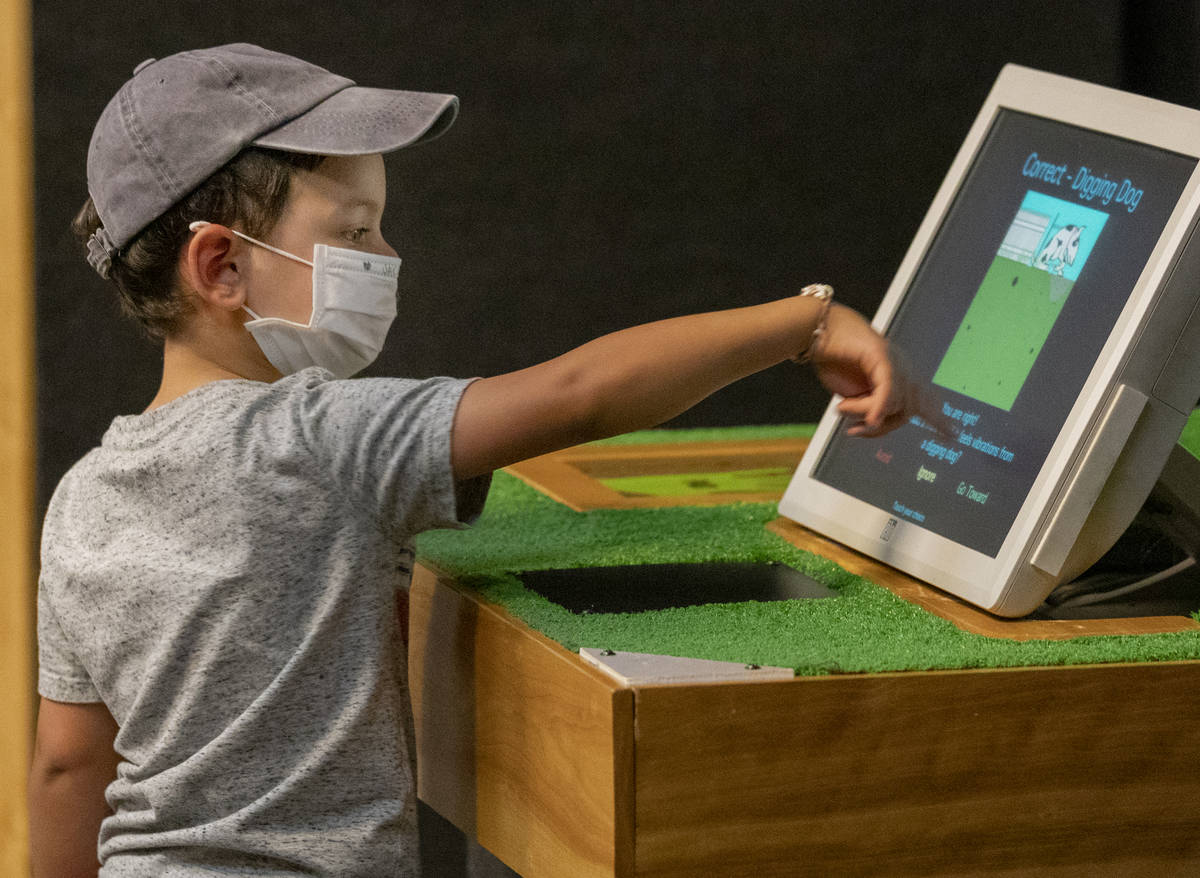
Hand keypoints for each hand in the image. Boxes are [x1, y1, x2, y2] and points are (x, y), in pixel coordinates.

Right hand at [810, 304, 946, 437]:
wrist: (818, 330)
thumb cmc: (833, 359)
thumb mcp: (852, 394)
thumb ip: (867, 409)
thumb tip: (874, 423)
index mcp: (897, 375)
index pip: (924, 400)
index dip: (937, 419)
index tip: (952, 436)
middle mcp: (902, 368)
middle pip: (908, 409)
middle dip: (883, 426)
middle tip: (857, 430)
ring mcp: (895, 361)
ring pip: (893, 403)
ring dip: (861, 410)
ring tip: (840, 405)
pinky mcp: (882, 356)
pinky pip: (888, 389)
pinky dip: (880, 406)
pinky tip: (870, 419)